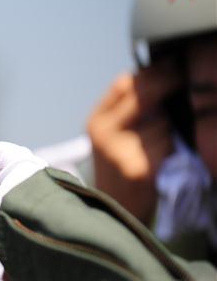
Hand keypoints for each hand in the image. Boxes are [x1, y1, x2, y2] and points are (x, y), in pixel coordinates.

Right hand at [87, 68, 179, 222]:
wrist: (115, 213)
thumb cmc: (122, 171)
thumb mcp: (114, 138)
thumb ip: (130, 111)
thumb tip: (163, 76)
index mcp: (96, 121)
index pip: (124, 83)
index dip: (152, 73)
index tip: (174, 68)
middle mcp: (102, 132)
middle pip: (144, 94)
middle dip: (168, 87)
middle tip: (185, 83)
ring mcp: (118, 150)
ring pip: (162, 120)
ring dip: (172, 128)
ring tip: (164, 144)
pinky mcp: (138, 168)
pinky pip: (168, 144)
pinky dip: (173, 150)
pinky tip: (164, 162)